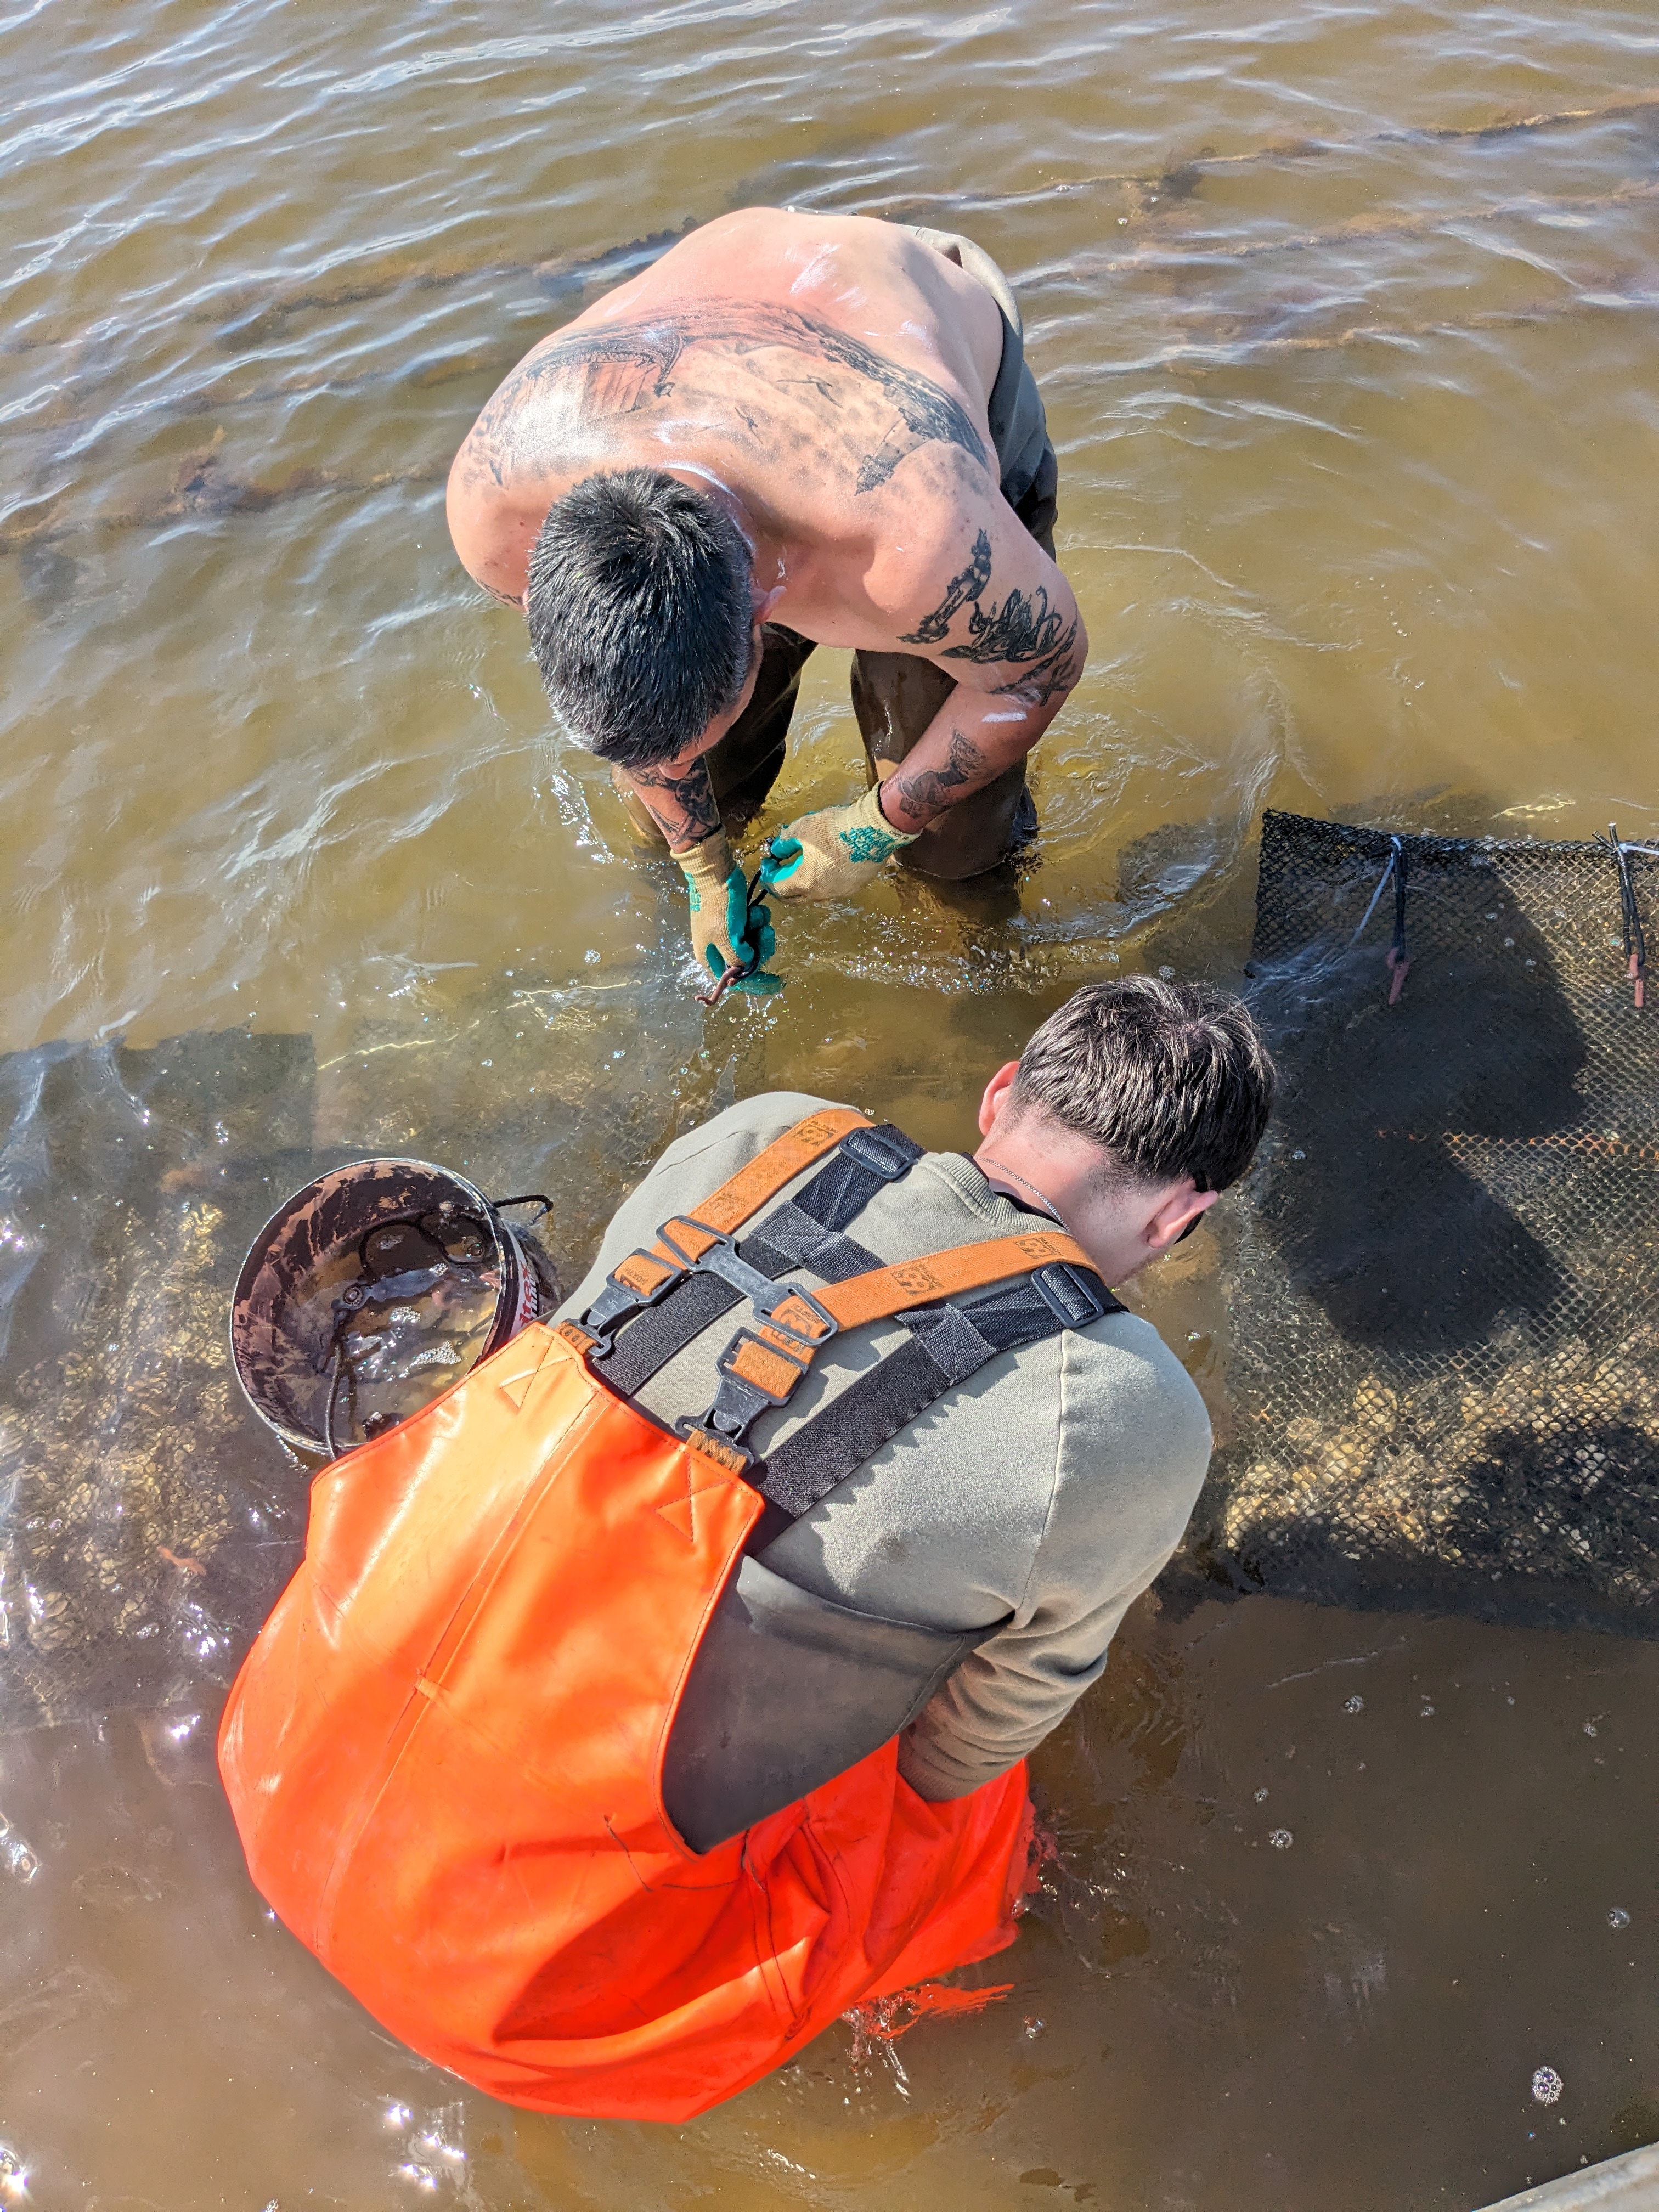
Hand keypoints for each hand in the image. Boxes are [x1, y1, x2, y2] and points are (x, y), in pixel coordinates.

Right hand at [675, 829, 783, 996]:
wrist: (715, 872)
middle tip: (764, 934)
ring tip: (756, 917)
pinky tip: (754, 910)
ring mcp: (730, 934)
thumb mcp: (727, 936)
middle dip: (761, 949)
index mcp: (710, 958)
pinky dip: (759, 920)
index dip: (756, 984)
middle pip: (748, 963)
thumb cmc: (718, 904)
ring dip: (761, 931)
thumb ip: (738, 957)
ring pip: (755, 945)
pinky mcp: (739, 921)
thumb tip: (747, 965)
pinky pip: (756, 928)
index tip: (777, 982)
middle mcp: (719, 949)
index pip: (735, 981)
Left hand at [758, 784, 917, 902]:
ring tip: (803, 865)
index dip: (769, 875)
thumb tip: (778, 849)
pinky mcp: (855, 886)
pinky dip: (824, 881)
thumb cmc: (836, 828)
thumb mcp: (802, 828)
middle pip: (794, 898)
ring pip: (815, 895)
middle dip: (782, 887)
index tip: (769, 863)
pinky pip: (833, 889)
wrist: (872, 830)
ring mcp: (840, 892)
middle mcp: (821, 893)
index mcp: (804, 881)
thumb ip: (785, 841)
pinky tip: (826, 865)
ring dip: (804, 884)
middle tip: (779, 872)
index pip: (777, 888)